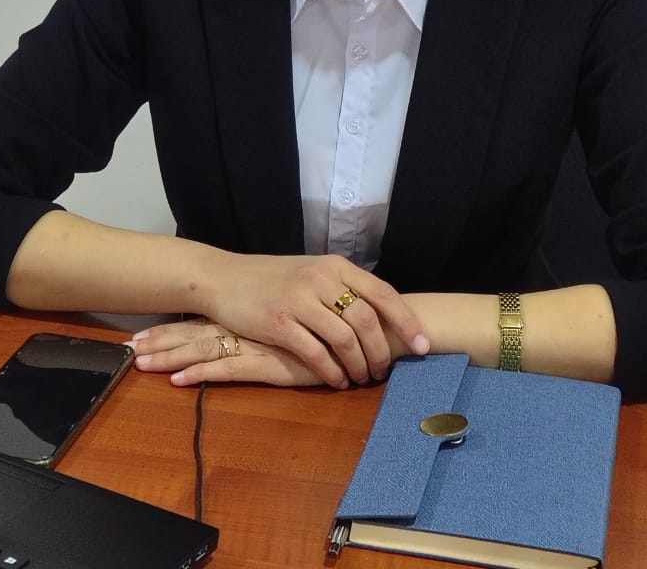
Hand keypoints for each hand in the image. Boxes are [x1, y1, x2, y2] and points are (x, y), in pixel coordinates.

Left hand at [130, 319, 324, 387]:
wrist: (367, 328)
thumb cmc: (336, 327)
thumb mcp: (300, 325)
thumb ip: (278, 327)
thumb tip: (254, 331)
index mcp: (255, 316)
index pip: (206, 319)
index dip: (174, 326)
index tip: (144, 331)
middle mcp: (252, 325)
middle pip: (198, 331)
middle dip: (162, 340)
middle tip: (129, 346)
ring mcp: (260, 343)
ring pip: (206, 347)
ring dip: (171, 355)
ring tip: (140, 361)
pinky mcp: (272, 362)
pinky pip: (230, 369)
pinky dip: (202, 374)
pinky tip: (179, 381)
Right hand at [200, 252, 428, 386]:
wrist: (223, 278)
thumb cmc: (272, 279)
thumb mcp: (312, 273)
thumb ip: (341, 289)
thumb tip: (379, 318)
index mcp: (335, 265)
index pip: (383, 293)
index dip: (406, 322)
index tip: (423, 346)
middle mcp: (321, 279)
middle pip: (367, 320)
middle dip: (381, 351)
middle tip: (384, 371)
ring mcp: (299, 300)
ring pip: (345, 339)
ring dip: (358, 365)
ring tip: (361, 379)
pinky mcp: (278, 322)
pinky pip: (316, 353)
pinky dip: (331, 372)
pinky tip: (336, 382)